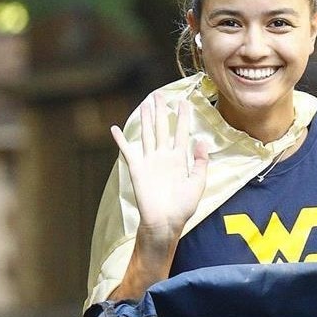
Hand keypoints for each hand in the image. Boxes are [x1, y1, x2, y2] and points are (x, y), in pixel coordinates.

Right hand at [110, 94, 209, 270]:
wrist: (165, 222)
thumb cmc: (182, 207)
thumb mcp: (198, 183)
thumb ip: (201, 162)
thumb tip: (202, 141)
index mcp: (179, 160)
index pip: (181, 132)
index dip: (183, 117)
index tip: (184, 102)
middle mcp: (164, 157)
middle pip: (162, 128)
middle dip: (161, 111)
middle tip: (160, 94)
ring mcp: (150, 161)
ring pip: (147, 134)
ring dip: (146, 119)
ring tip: (145, 104)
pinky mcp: (137, 168)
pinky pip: (128, 150)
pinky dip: (120, 140)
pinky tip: (114, 129)